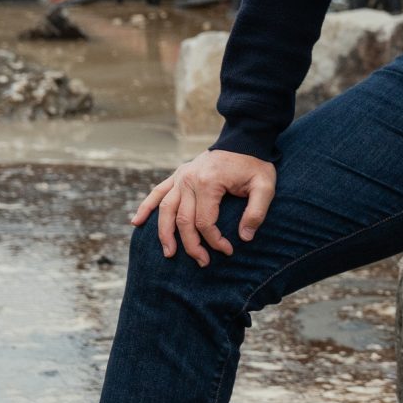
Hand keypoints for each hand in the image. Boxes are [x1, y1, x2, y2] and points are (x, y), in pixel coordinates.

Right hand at [130, 149, 276, 267]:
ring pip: (166, 210)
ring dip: (164, 233)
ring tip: (168, 253)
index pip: (205, 222)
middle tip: (202, 262)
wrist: (244, 139)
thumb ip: (256, 212)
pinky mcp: (178, 175)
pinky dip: (146, 207)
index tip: (228, 251)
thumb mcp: (265, 186)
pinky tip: (137, 222)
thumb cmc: (255, 165)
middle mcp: (189, 180)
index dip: (215, 241)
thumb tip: (245, 237)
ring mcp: (181, 177)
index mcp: (208, 182)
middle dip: (191, 245)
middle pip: (183, 220)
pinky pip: (157, 192)